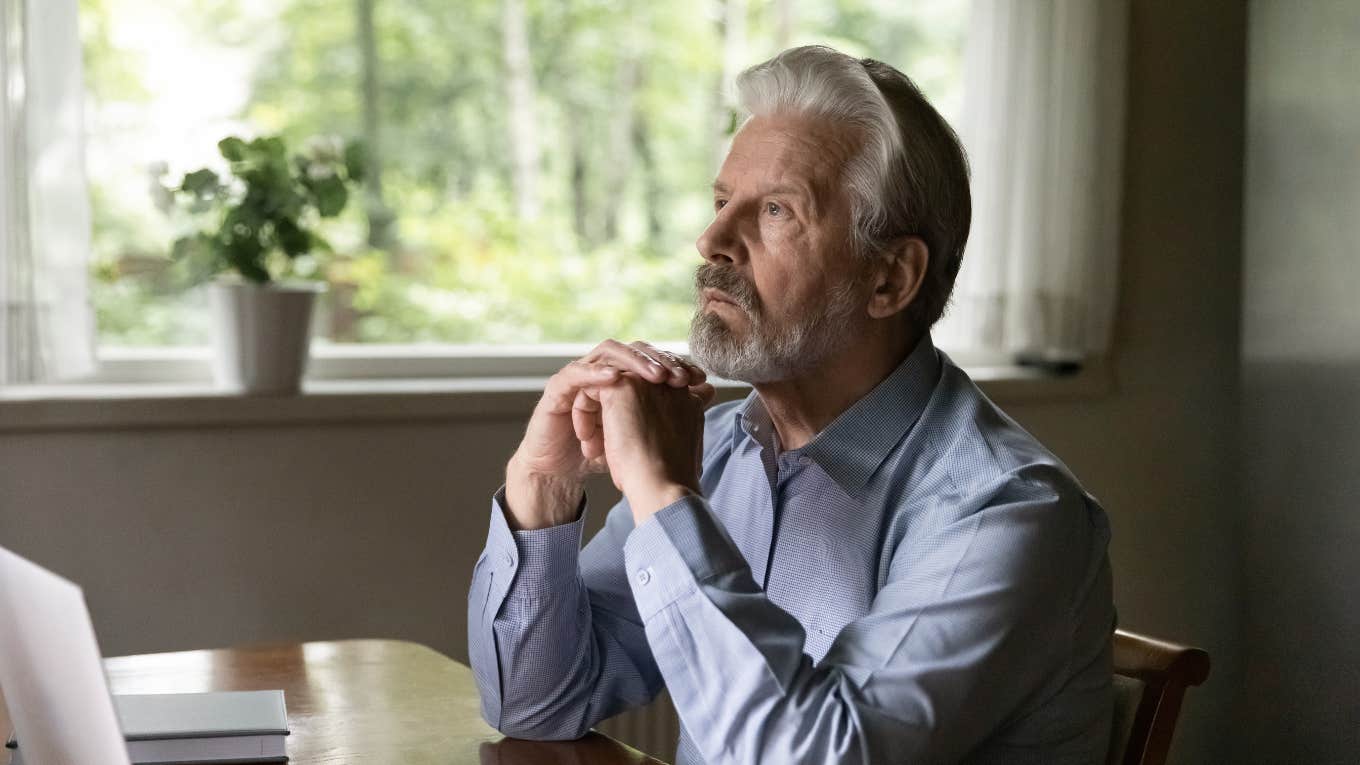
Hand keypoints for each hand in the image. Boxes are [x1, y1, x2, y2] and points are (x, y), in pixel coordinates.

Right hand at [505, 340, 707, 529]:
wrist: (564, 472)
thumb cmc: (604, 452)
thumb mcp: (644, 431)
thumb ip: (672, 409)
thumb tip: (708, 389)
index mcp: (624, 377)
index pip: (653, 357)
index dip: (675, 363)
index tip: (698, 378)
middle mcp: (603, 369)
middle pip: (634, 349)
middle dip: (658, 360)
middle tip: (678, 376)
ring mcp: (580, 375)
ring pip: (607, 352)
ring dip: (633, 362)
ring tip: (654, 377)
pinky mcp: (558, 388)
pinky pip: (575, 372)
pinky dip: (595, 373)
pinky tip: (614, 379)